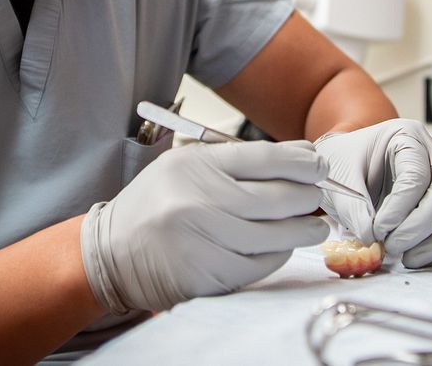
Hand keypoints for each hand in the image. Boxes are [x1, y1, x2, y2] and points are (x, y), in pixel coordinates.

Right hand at [80, 140, 329, 314]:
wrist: (110, 252)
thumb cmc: (156, 205)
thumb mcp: (186, 166)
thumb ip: (237, 162)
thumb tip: (299, 158)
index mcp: (195, 165)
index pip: (265, 158)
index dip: (301, 162)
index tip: (319, 165)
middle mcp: (199, 199)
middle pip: (277, 197)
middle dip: (309, 197)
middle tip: (320, 197)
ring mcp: (203, 239)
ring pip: (274, 235)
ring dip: (302, 230)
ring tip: (315, 226)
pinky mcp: (206, 274)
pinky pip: (258, 265)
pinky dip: (278, 256)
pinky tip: (283, 247)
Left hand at [314, 119, 431, 267]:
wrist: (345, 164)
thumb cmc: (342, 162)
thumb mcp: (339, 178)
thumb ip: (354, 208)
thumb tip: (373, 239)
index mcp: (406, 136)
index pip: (415, 175)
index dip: (400, 207)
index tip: (378, 230)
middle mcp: (431, 154)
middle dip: (421, 226)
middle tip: (393, 247)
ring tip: (404, 258)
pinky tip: (411, 257)